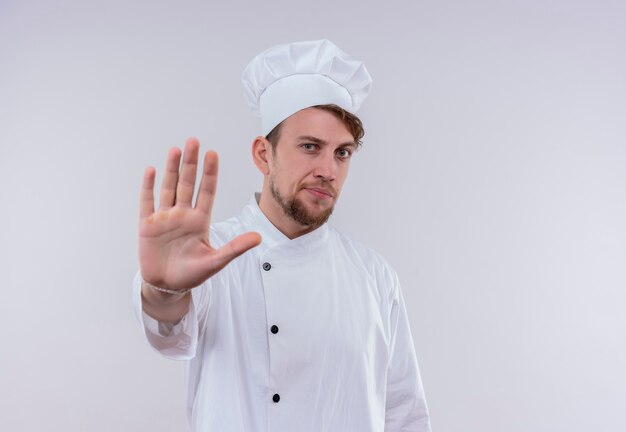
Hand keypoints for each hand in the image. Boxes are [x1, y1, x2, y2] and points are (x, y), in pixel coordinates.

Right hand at [139, 138, 260, 291]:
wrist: (167, 287)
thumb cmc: (192, 274)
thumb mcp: (216, 261)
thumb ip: (235, 248)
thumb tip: (258, 238)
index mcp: (200, 221)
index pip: (206, 191)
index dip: (209, 173)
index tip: (213, 153)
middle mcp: (183, 215)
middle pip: (187, 183)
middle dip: (190, 163)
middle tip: (193, 141)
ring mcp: (165, 218)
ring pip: (169, 188)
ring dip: (171, 169)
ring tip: (176, 149)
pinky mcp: (148, 226)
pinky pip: (148, 202)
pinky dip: (149, 187)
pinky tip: (152, 171)